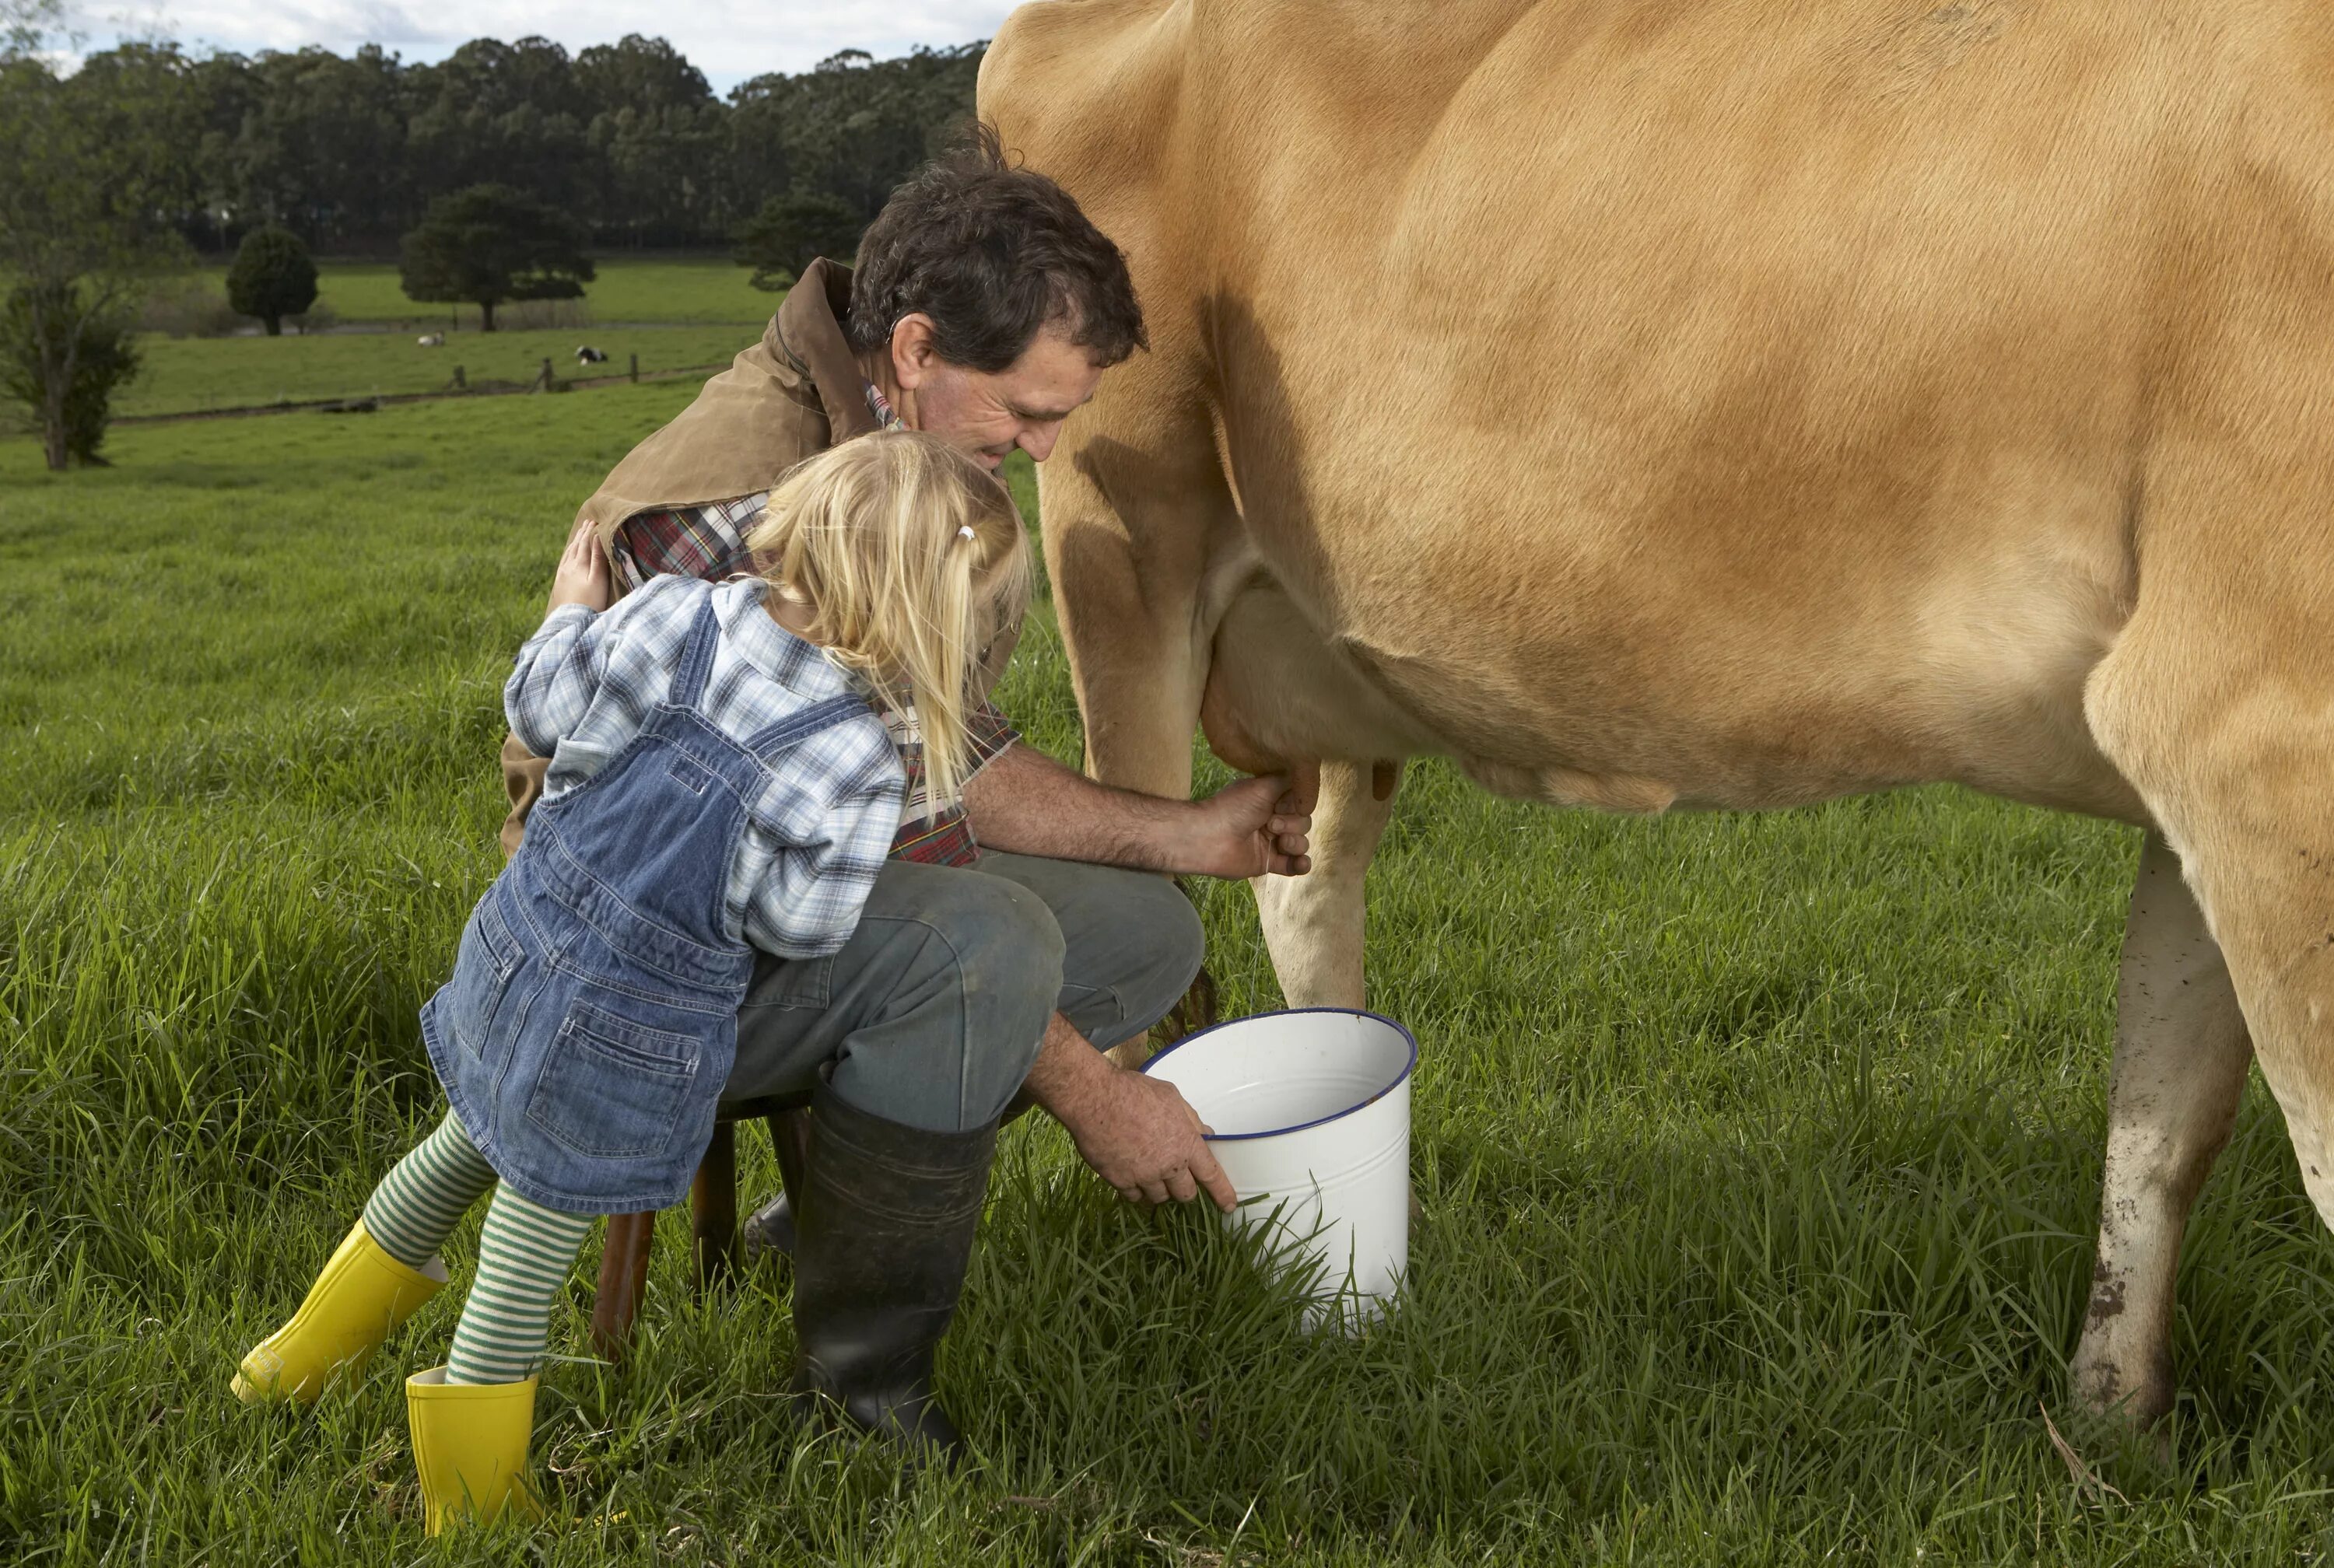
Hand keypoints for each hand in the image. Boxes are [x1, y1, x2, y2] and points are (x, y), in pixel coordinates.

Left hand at [548, 518, 612, 612]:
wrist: (572, 619)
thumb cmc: (591, 600)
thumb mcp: (598, 579)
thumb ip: (598, 558)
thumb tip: (597, 537)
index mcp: (580, 564)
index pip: (585, 543)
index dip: (590, 531)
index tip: (595, 521)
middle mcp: (568, 566)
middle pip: (576, 545)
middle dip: (582, 533)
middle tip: (587, 522)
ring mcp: (562, 574)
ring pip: (568, 553)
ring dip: (574, 541)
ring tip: (578, 534)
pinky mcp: (559, 582)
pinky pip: (563, 562)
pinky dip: (568, 553)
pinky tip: (569, 554)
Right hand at [1056, 1065, 1236, 1210]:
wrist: (1094, 1098)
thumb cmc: (1134, 1091)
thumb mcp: (1171, 1096)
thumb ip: (1191, 1120)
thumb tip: (1207, 1135)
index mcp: (1186, 1144)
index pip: (1212, 1176)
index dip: (1223, 1194)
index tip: (1229, 1206)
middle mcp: (1168, 1165)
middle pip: (1185, 1194)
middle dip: (1184, 1188)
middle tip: (1176, 1176)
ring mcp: (1143, 1176)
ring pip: (1159, 1198)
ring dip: (1159, 1189)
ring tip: (1150, 1171)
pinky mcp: (1119, 1181)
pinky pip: (1134, 1197)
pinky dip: (1136, 1190)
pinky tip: (1132, 1176)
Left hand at [1182, 771, 1314, 879]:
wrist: (1210, 838)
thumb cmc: (1234, 808)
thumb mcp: (1263, 785)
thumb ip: (1288, 779)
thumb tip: (1306, 772)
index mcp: (1271, 799)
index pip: (1300, 802)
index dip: (1296, 804)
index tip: (1280, 804)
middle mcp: (1273, 819)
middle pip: (1303, 822)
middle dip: (1293, 824)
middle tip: (1270, 824)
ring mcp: (1272, 842)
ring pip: (1301, 843)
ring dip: (1296, 843)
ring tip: (1280, 843)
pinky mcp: (1269, 862)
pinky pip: (1294, 865)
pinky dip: (1301, 864)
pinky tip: (1300, 862)